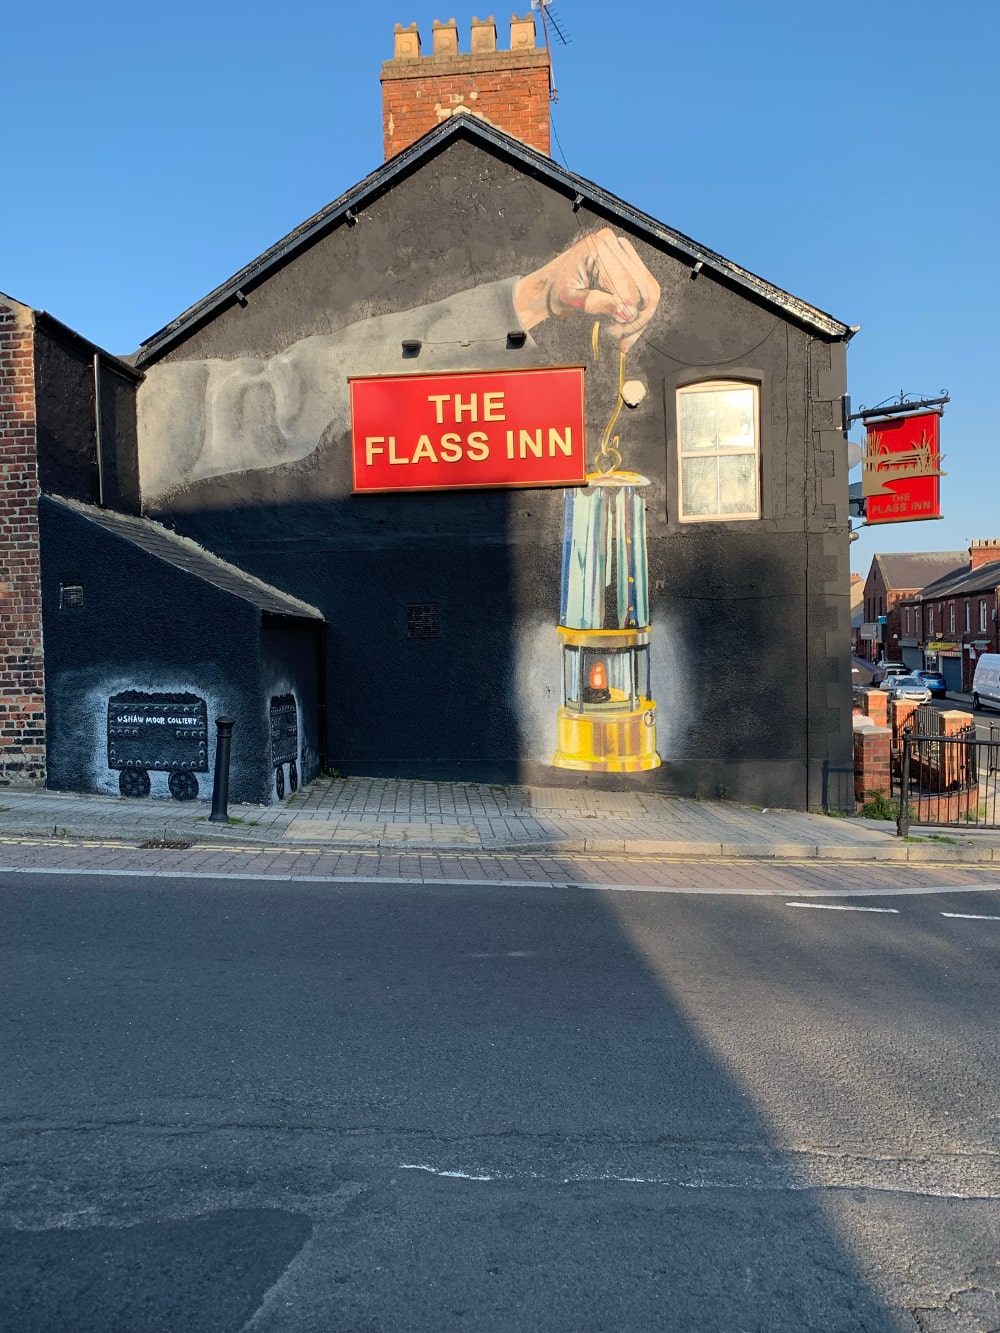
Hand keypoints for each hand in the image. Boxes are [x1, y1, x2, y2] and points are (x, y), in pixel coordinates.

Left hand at [514, 228, 659, 353]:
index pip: (627, 287)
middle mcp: (617, 244)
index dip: (625, 314)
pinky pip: (647, 291)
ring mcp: (626, 252)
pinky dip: (640, 315)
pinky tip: (626, 332)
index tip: (614, 334)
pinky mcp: (631, 263)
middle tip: (619, 339)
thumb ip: (596, 303)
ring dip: (639, 319)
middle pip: (644, 289)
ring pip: (650, 292)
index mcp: (599, 248)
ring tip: (621, 337)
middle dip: (634, 320)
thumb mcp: (570, 299)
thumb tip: (626, 312)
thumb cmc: (557, 290)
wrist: (552, 285)